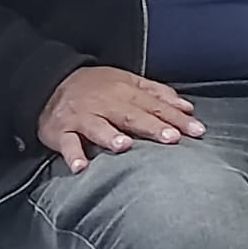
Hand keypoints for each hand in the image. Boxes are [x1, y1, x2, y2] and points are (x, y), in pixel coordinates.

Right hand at [37, 66, 204, 173]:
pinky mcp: (61, 131)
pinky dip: (72, 154)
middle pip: (133, 116)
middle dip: (153, 127)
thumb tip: (186, 106)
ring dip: (110, 136)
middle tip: (173, 138)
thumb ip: (158, 93)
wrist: (50, 83)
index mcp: (126, 92)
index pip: (156, 106)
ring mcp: (83, 118)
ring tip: (125, 146)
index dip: (177, 118)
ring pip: (99, 127)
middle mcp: (106, 104)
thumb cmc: (96, 86)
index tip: (197, 130)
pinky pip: (67, 144)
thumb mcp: (128, 81)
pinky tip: (80, 166)